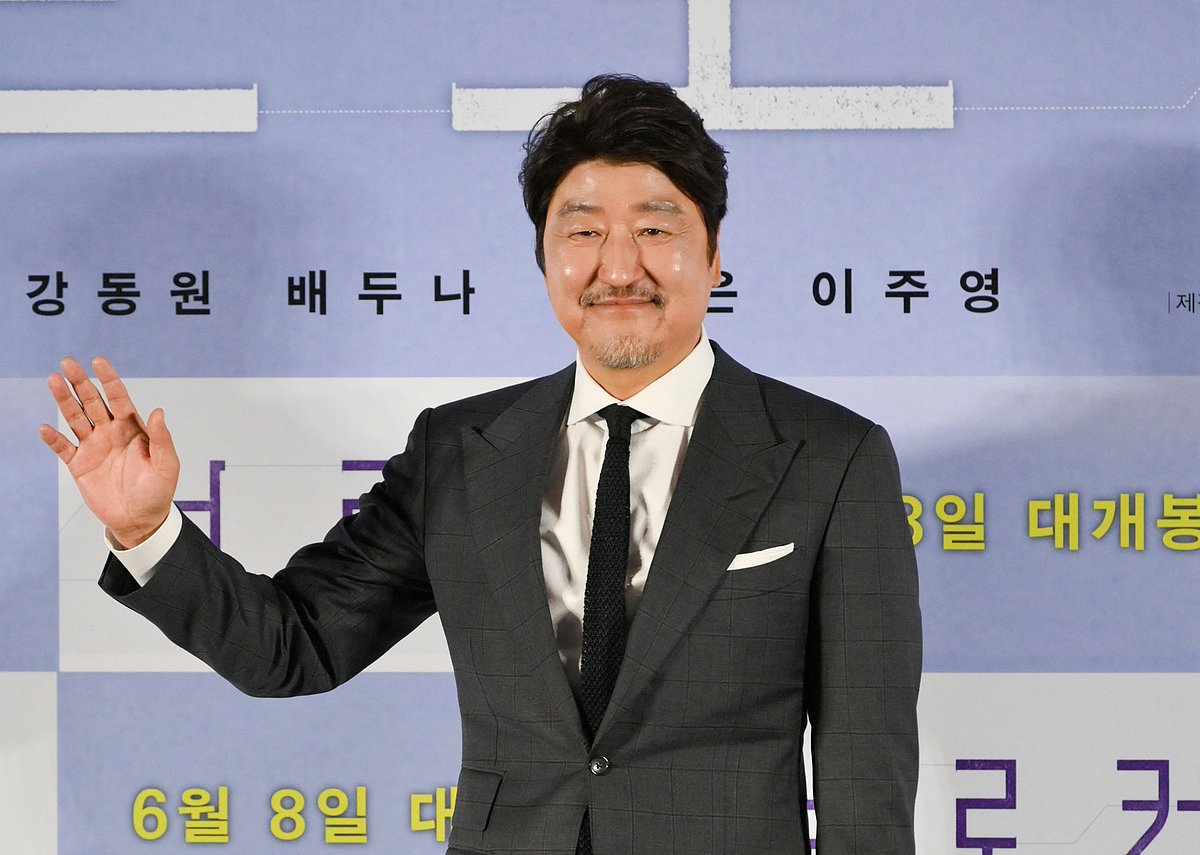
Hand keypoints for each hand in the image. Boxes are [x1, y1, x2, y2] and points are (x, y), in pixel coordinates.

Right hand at [40, 356, 178, 547]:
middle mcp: (110, 432)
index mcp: (132, 428)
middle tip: (67, 362)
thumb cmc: (158, 490)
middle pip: (93, 401)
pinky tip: (45, 427)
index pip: (118, 397)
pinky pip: (63, 448)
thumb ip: (162, 439)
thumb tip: (157, 411)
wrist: (141, 519)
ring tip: (53, 381)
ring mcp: (93, 447)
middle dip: (80, 382)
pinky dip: (53, 439)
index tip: (98, 361)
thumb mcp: (166, 464)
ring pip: (75, 418)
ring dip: (64, 401)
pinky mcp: (79, 465)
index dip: (109, 379)